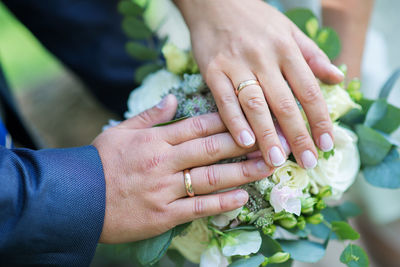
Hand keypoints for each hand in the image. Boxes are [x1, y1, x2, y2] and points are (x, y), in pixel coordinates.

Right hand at [93, 95, 272, 242]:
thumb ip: (149, 116)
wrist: (76, 198)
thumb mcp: (120, 131)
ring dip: (242, 172)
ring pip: (210, 178)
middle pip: (211, 149)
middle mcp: (164, 162)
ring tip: (267, 167)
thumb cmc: (99, 162)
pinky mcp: (163, 215)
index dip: (228, 122)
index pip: (199, 126)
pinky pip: (197, 207)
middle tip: (271, 140)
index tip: (250, 118)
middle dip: (244, 143)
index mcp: (155, 140)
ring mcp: (165, 189)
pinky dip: (220, 203)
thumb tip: (172, 98)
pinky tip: (241, 197)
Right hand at [175, 0, 343, 168]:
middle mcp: (263, 58)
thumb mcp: (289, 30)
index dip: (320, 119)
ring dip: (268, 135)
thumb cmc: (254, 19)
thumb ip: (312, 54)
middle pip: (284, 102)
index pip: (308, 89)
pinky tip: (244, 142)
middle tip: (308, 162)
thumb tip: (337, 77)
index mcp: (286, 48)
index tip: (327, 143)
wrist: (215, 2)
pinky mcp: (213, 71)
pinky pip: (224, 100)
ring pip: (255, 104)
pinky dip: (234, 122)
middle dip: (298, 135)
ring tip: (277, 160)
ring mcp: (236, 65)